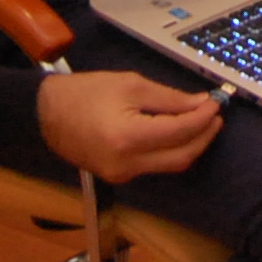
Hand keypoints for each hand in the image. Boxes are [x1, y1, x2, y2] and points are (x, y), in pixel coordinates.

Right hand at [36, 70, 223, 181]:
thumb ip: (169, 98)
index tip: (216, 103)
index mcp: (128, 137)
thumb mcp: (130, 84)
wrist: (46, 114)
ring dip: (191, 144)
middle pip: (181, 156)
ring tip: (203, 122)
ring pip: (170, 164)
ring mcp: (123, 175)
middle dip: (204, 136)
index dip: (203, 117)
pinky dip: (171, 150)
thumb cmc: (85, 92)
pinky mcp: (119, 176)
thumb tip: (200, 103)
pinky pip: (155, 165)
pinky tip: (178, 132)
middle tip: (216, 115)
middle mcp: (127, 164)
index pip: (180, 132)